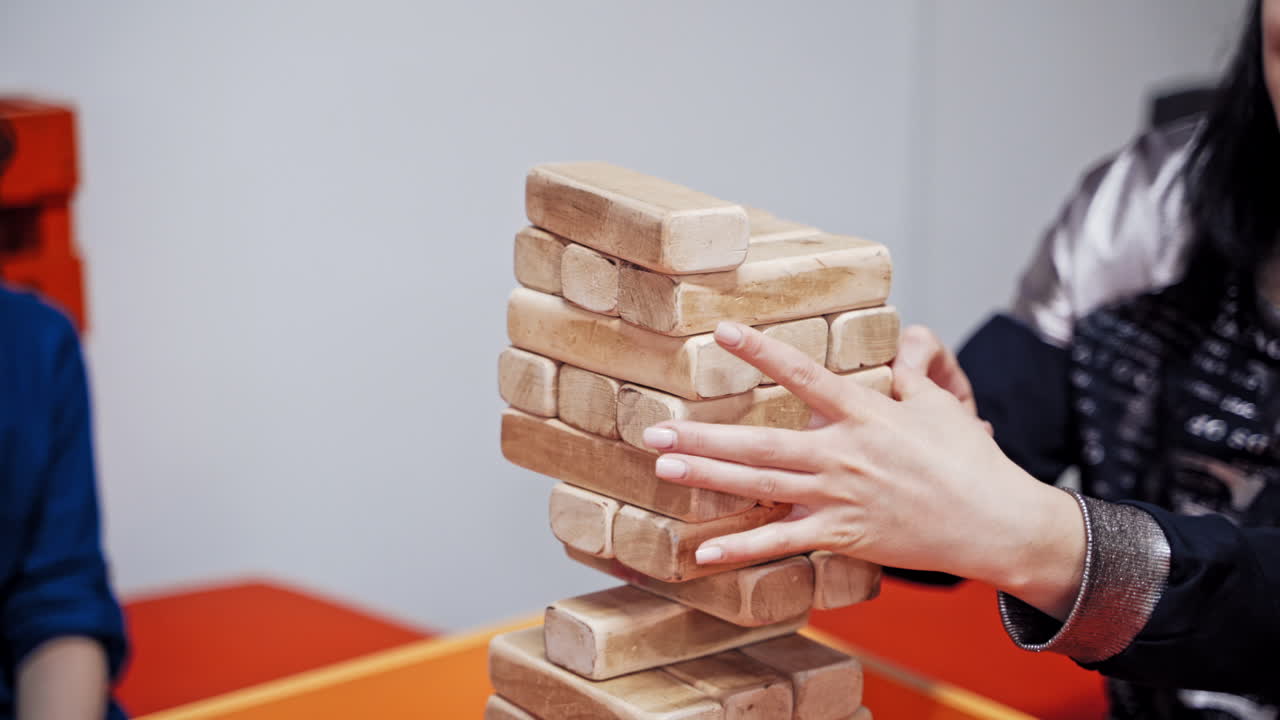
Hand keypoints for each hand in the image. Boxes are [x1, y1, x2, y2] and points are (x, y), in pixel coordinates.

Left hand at [643, 322, 1085, 618]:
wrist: (994, 522)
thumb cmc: (969, 460)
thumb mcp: (942, 403)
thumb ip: (914, 370)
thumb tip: (908, 340)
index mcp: (865, 413)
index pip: (804, 374)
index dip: (761, 352)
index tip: (721, 332)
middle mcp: (843, 453)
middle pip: (761, 442)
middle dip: (704, 436)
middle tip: (654, 431)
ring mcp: (839, 497)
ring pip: (761, 487)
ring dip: (709, 478)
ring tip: (664, 470)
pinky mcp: (843, 535)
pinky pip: (784, 544)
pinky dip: (743, 550)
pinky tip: (704, 553)